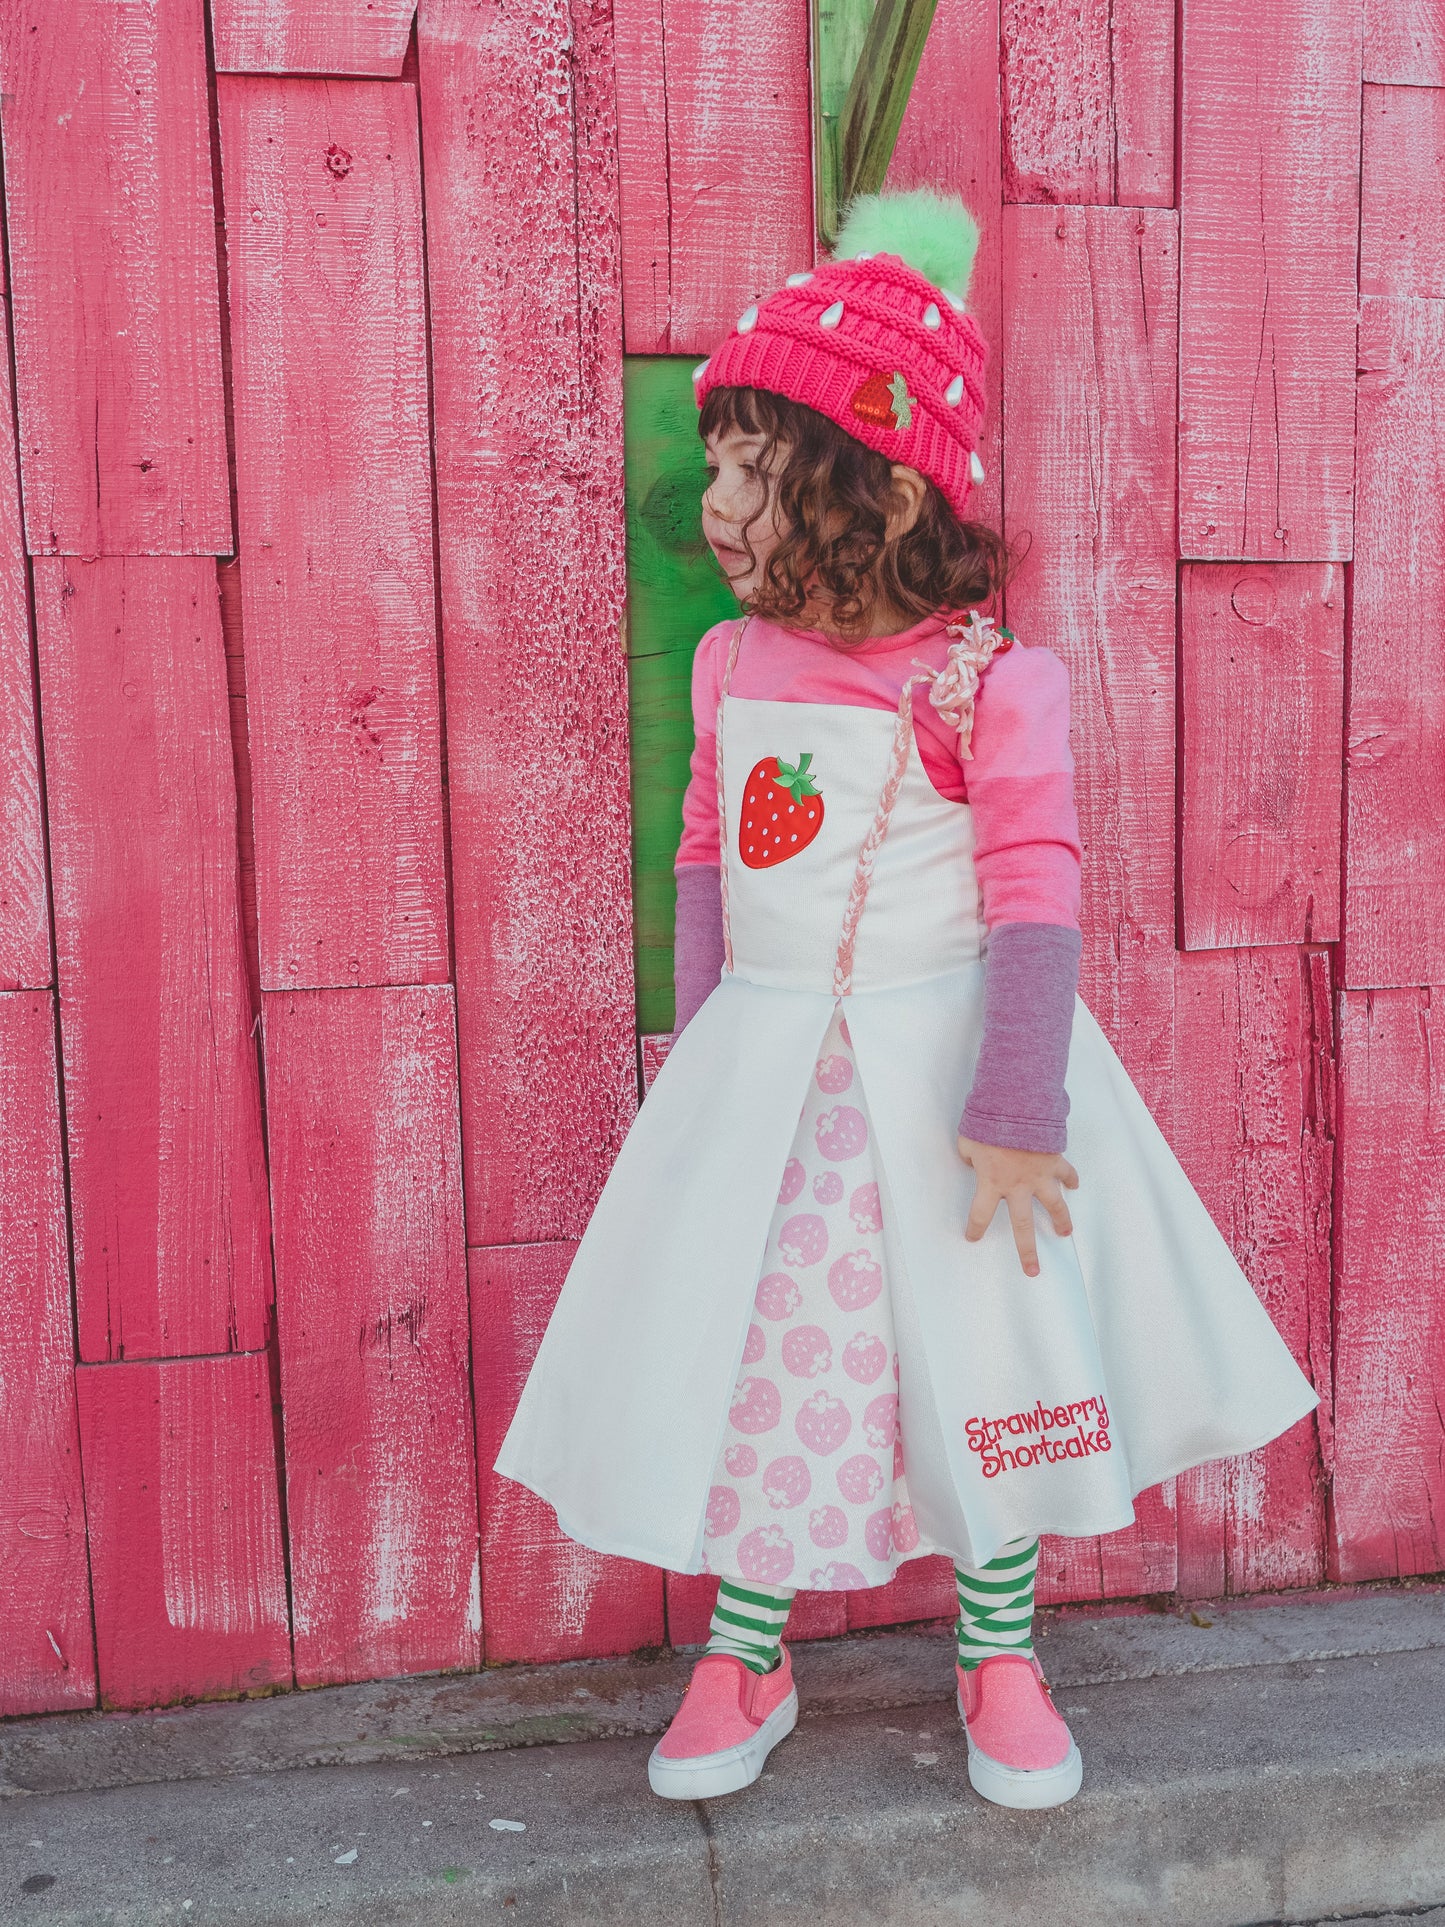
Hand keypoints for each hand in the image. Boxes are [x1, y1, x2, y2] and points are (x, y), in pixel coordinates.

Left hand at [957, 1137, 1078, 1277]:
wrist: (1016, 1106)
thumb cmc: (987, 1123)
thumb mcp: (967, 1142)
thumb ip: (969, 1157)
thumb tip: (971, 1161)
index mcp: (991, 1182)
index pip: (980, 1214)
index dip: (976, 1228)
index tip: (972, 1238)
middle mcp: (1017, 1186)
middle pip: (1022, 1225)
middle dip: (1027, 1251)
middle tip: (1032, 1270)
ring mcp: (1039, 1175)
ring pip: (1054, 1205)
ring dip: (1061, 1220)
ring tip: (1065, 1233)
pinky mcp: (1054, 1161)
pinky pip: (1066, 1172)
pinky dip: (1072, 1178)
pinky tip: (1075, 1186)